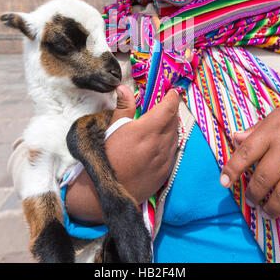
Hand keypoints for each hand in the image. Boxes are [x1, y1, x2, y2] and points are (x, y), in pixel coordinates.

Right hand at [65, 85, 179, 223]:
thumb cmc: (105, 156)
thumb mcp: (111, 128)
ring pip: (176, 137)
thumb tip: (124, 88)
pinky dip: (171, 143)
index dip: (172, 98)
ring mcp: (164, 160)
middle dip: (171, 111)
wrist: (104, 191)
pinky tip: (162, 142)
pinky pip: (173, 152)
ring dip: (172, 127)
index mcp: (146, 131)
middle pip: (174, 122)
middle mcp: (159, 144)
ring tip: (163, 123)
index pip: (168, 109)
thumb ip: (123, 107)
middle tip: (165, 106)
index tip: (172, 92)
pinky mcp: (165, 173)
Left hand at [220, 104, 279, 222]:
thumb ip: (257, 129)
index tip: (224, 183)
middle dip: (254, 193)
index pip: (245, 152)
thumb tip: (235, 137)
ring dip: (273, 207)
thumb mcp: (277, 115)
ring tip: (267, 212)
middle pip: (263, 177)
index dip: (232, 169)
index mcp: (272, 132)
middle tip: (250, 201)